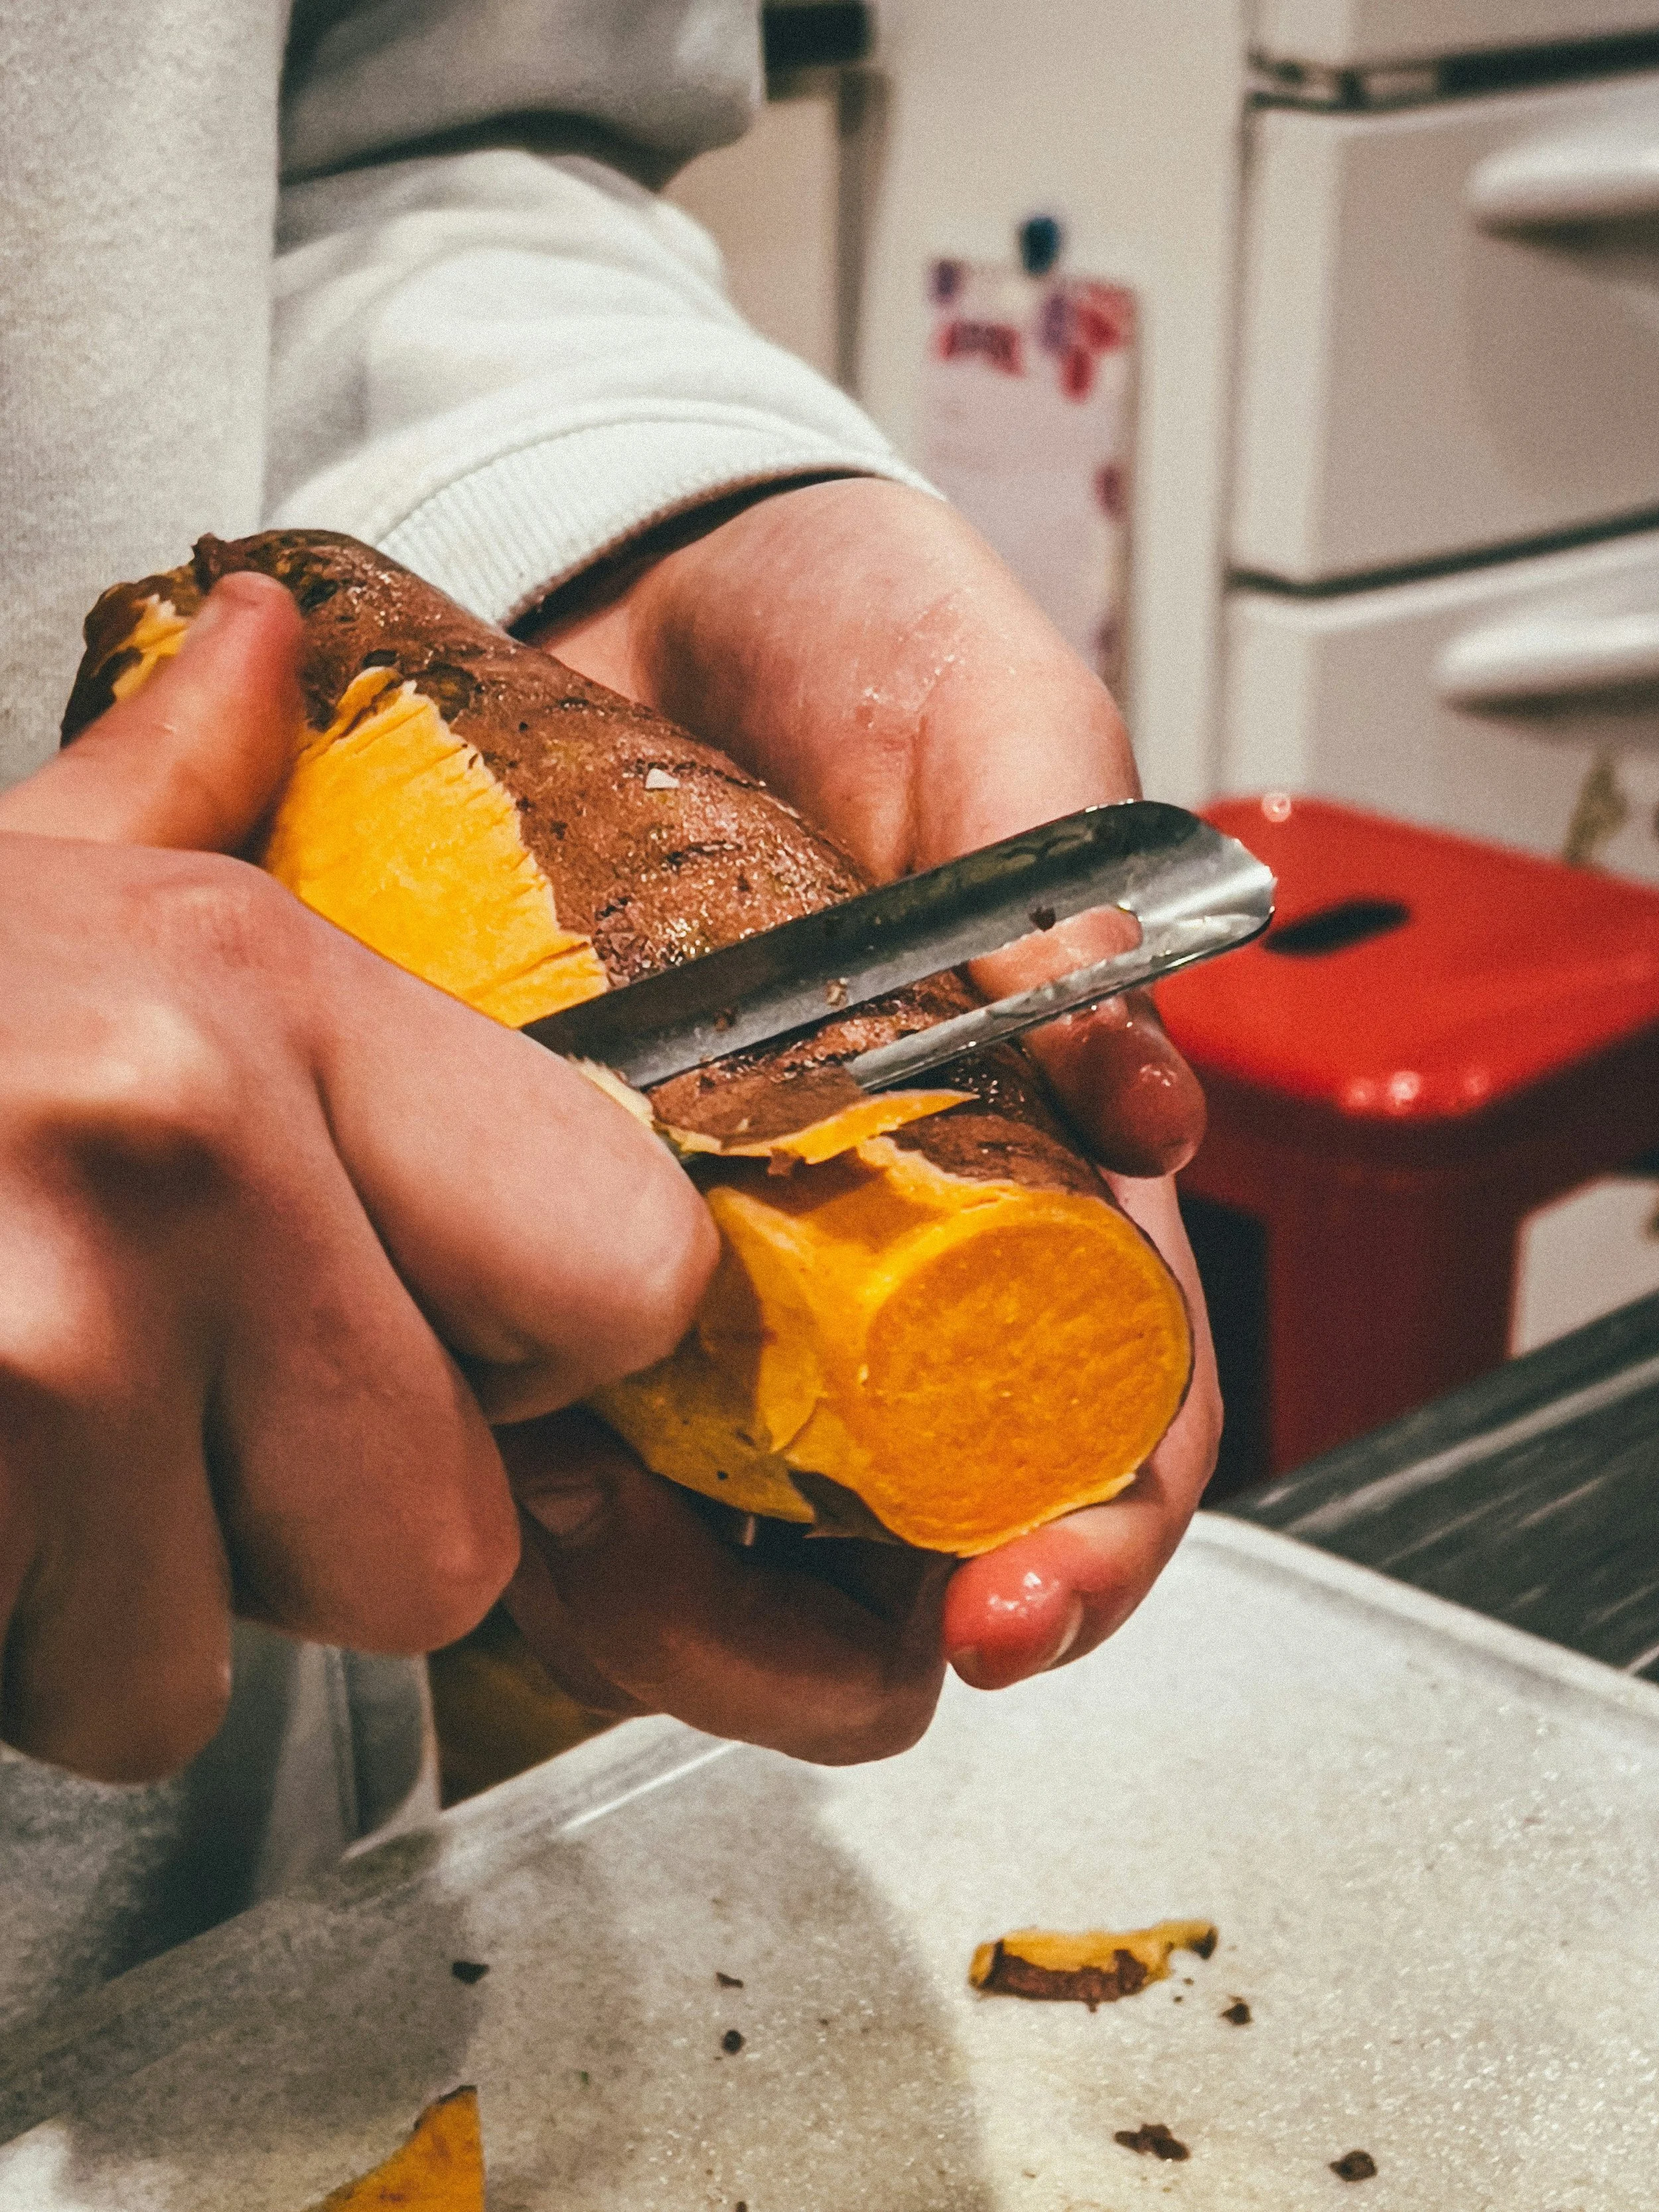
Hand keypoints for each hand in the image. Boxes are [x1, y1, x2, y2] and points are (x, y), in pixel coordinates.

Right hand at [0, 575, 714, 1782]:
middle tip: (137, 1424)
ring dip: (100, 1609)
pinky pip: (63, 1705)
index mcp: (260, 984)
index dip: (536, 1354)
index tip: (424, 1340)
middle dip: (293, 1536)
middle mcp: (187, 1144)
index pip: (628, 1266)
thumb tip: (275, 645)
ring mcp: (43, 1331)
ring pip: (207, 1666)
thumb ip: (172, 791)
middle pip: (441, 1538)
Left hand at [524, 477, 1220, 1710]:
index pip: (1112, 1411)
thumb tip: (1144, 1100)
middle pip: (899, 1541)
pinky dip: (503, 1459)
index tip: (1022, 1603)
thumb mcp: (985, 723)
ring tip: (556, 1511)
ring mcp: (708, 1267)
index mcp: (1035, 1165)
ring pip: (713, 1535)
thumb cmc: (852, 639)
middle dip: (822, 1630)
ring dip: (645, 1586)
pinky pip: (537, 1418)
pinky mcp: (547, 1238)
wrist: (639, 583)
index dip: (1091, 1538)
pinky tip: (455, 1414)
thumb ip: (1070, 891)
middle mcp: (875, 1255)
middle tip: (703, 1584)